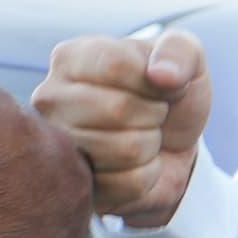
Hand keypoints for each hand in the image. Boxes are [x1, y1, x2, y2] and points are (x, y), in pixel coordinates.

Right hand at [31, 31, 211, 229]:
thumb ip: (179, 50)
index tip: (156, 83)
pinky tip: (137, 165)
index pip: (115, 64)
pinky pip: (131, 184)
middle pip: (117, 109)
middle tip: (151, 114)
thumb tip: (163, 75)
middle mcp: (51, 100)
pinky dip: (149, 175)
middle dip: (154, 114)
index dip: (153, 80)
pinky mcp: (77, 187)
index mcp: (70, 58)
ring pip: (127, 149)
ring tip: (142, 136)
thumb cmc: (169, 94)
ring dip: (151, 145)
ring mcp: (59, 147)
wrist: (173, 146)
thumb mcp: (186, 58)